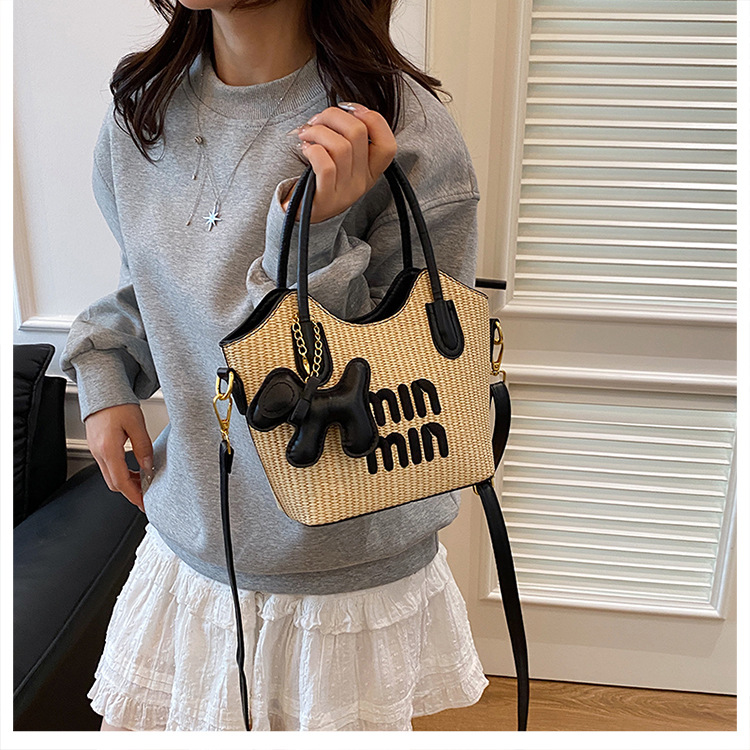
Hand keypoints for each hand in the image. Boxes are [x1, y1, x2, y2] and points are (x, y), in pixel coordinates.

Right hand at [84, 403, 153, 512]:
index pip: (121, 482)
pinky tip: (133, 468)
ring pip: (110, 475)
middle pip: (113, 483)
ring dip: (126, 482)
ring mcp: (96, 450)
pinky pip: (108, 466)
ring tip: (142, 481)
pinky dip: (120, 472)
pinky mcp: (97, 446)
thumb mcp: (137, 425)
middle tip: (146, 495)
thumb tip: (148, 467)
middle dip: (130, 492)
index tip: (143, 503)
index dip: (133, 495)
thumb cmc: (117, 403)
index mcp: (108, 449)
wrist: (102, 389)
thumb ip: (144, 448)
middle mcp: (98, 452)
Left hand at [282, 102, 397, 222]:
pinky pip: (325, 166)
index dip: (373, 118)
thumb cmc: (321, 179)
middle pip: (358, 133)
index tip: (349, 109)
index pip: (388, 144)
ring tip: (305, 134)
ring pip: (340, 146)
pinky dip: (312, 150)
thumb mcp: (344, 161)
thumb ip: (350, 138)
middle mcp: (362, 182)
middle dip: (333, 115)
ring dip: (317, 131)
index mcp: (371, 171)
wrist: (302, 212)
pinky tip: (304, 149)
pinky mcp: (326, 198)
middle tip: (316, 120)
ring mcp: (346, 192)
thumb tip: (344, 109)